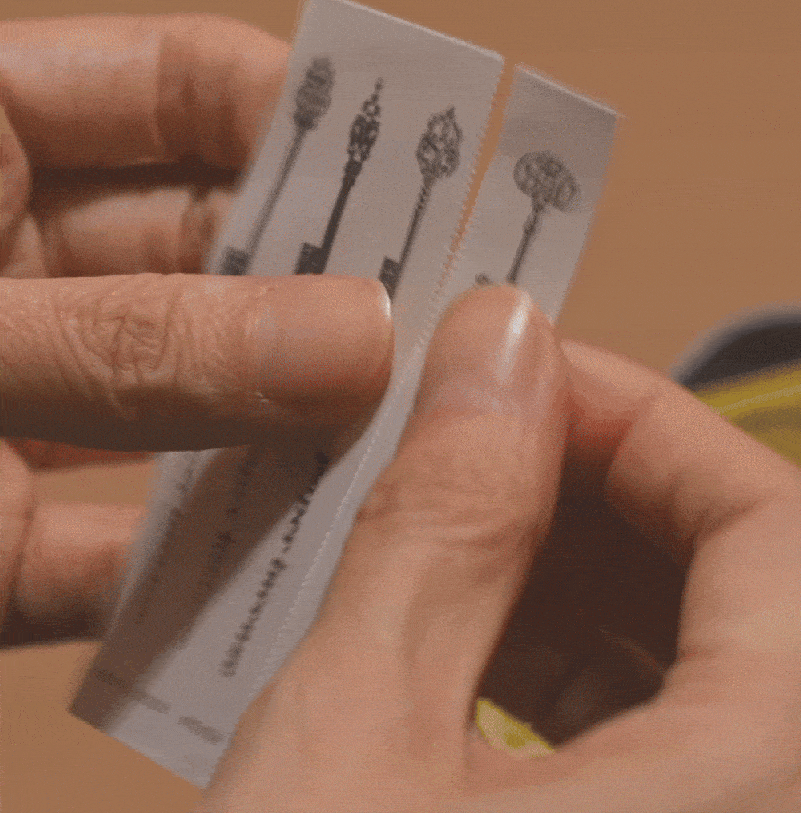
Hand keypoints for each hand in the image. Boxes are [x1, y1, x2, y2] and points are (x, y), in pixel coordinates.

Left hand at [0, 15, 392, 645]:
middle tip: (441, 336)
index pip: (174, 90)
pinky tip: (283, 582)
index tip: (418, 180)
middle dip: (322, 300)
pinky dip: (190, 575)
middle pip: (204, 259)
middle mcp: (4, 269)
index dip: (302, 122)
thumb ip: (138, 342)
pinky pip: (115, 547)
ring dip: (279, 444)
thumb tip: (347, 340)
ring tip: (396, 457)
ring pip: (183, 407)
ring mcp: (8, 405)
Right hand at [202, 285, 800, 812]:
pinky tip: (461, 649)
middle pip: (744, 583)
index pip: (771, 523)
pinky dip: (572, 679)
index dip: (636, 423)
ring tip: (439, 538)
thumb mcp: (356, 737)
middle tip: (461, 451)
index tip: (516, 384)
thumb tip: (497, 347)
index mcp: (763, 782)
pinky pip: (667, 747)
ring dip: (569, 582)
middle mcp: (775, 809)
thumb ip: (441, 523)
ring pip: (703, 664)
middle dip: (589, 497)